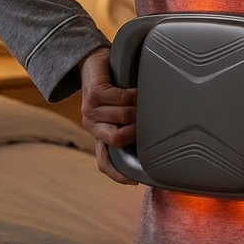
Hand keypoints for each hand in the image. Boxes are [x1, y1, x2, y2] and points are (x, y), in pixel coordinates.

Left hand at [79, 47, 137, 185]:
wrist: (92, 62)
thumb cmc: (112, 86)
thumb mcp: (118, 110)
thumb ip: (127, 125)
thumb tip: (152, 140)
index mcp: (99, 134)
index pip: (105, 163)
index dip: (119, 175)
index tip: (135, 182)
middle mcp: (92, 126)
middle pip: (119, 138)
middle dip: (137, 128)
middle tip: (146, 117)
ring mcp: (90, 111)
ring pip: (125, 116)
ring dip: (138, 106)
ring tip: (142, 98)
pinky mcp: (94, 94)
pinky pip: (122, 98)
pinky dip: (134, 94)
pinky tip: (137, 90)